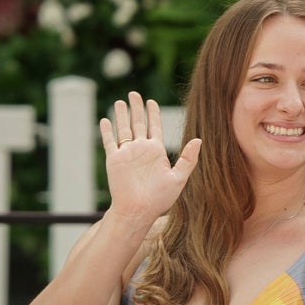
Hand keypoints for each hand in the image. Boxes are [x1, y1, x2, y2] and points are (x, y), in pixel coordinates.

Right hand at [100, 93, 199, 225]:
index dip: (153, 114)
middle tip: (134, 94)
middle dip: (136, 108)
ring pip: (123, 129)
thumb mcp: (178, 178)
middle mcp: (141, 150)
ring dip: (121, 115)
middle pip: (138, 123)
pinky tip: (105, 120)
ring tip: (120, 101)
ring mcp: (127, 154)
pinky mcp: (114, 160)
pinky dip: (107, 131)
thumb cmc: (159, 199)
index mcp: (156, 151)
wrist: (138, 211)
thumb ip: (188, 159)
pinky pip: (110, 142)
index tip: (151, 102)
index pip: (155, 127)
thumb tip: (198, 140)